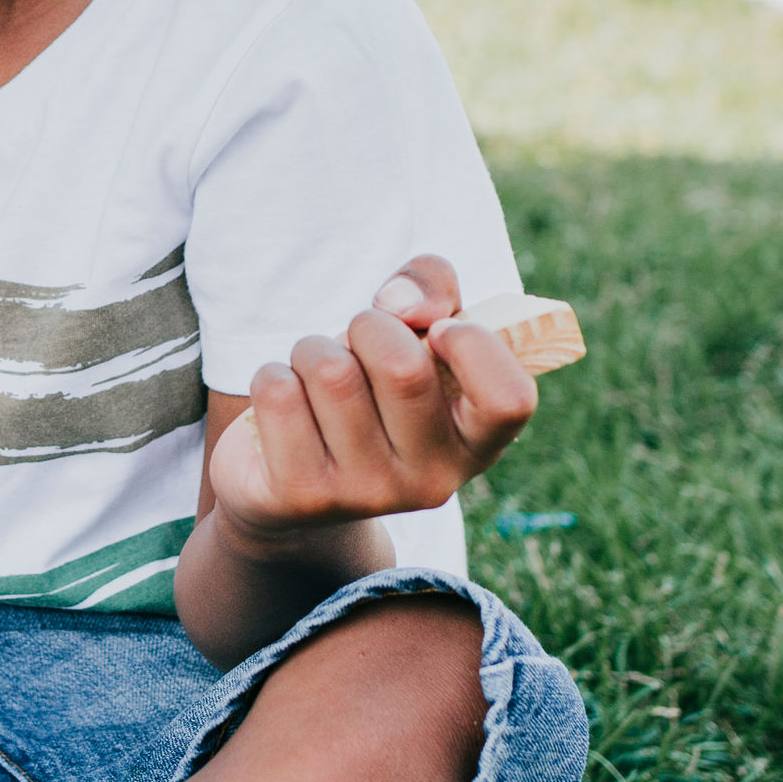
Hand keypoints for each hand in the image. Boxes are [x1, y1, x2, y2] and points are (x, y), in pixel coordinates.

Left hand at [206, 254, 537, 556]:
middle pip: (401, 366)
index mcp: (478, 443)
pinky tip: (286, 407)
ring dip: (313, 350)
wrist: (295, 483)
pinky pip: (278, 391)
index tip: (438, 331)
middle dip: (367, 326)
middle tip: (357, 345)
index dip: (472, 346)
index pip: (509, 399)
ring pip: (330, 371)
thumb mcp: (417, 330)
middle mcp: (432, 479)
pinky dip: (273, 375)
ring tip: (318, 377)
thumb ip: (430, 287)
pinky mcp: (303, 494)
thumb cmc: (372, 386)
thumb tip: (401, 304)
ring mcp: (368, 494)